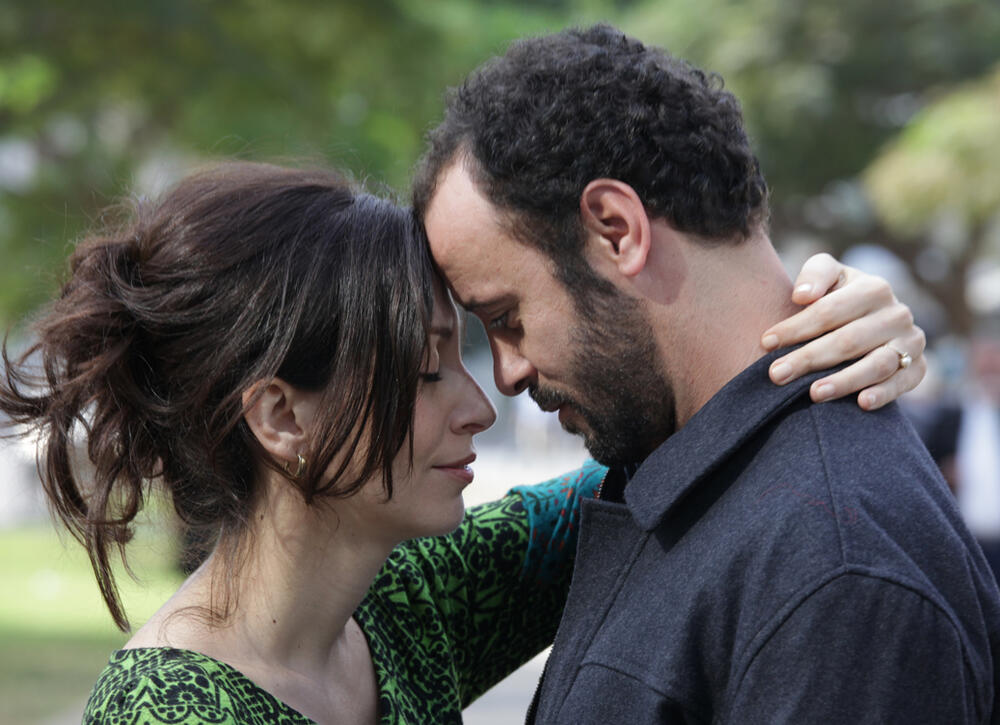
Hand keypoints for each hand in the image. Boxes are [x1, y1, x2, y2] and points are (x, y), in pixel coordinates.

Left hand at [761, 253, 925, 409]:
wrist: (871, 320)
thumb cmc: (839, 298)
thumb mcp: (828, 276)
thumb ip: (816, 274)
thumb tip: (803, 296)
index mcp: (873, 288)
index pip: (829, 310)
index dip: (796, 327)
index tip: (766, 342)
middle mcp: (897, 314)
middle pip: (848, 340)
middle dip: (808, 358)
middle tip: (776, 375)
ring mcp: (911, 341)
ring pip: (877, 364)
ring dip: (844, 381)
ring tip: (813, 393)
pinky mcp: (918, 367)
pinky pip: (903, 382)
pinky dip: (884, 393)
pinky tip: (861, 403)